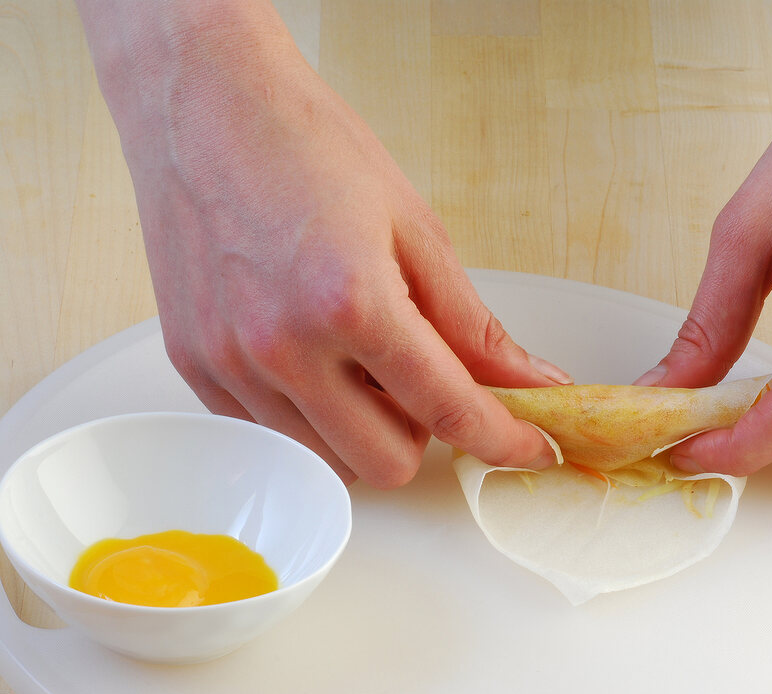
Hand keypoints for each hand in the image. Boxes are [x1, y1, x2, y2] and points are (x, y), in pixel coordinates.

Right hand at [81, 3, 565, 485]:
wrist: (203, 103)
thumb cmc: (307, 146)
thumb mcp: (414, 227)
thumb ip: (472, 323)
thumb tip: (529, 380)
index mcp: (352, 303)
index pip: (449, 411)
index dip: (503, 440)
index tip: (529, 447)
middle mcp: (283, 348)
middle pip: (387, 465)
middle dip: (424, 432)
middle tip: (423, 372)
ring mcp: (231, 364)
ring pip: (327, 462)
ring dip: (364, 429)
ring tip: (359, 354)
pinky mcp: (194, 368)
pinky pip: (273, 437)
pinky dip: (309, 416)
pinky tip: (312, 353)